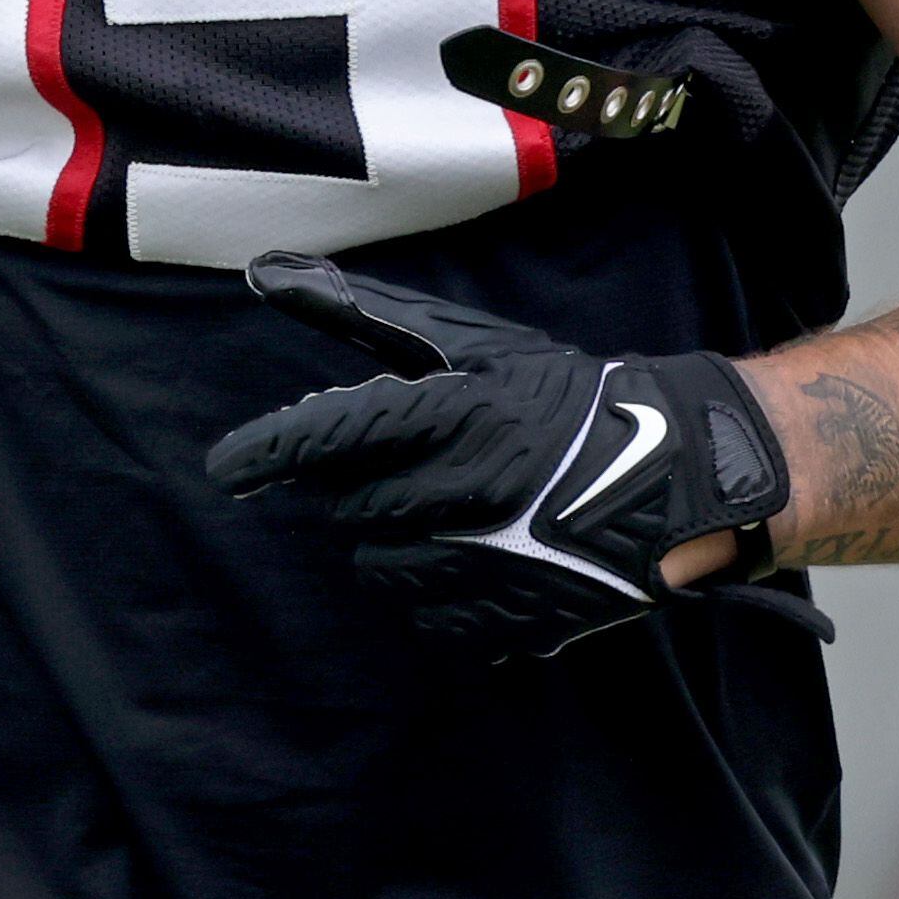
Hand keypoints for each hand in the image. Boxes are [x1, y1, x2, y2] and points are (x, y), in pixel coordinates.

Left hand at [204, 252, 812, 661]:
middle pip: (352, 509)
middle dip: (359, 494)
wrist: (671, 472)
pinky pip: (431, 625)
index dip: (271, 452)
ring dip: (392, 547)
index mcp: (456, 411)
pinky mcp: (517, 617)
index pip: (335, 433)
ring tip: (441, 516)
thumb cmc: (556, 396)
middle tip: (406, 473)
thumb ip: (362, 311)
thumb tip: (264, 274)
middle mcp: (468, 487)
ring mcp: (493, 561)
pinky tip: (466, 565)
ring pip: (382, 571)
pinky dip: (434, 601)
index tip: (227, 470)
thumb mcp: (465, 340)